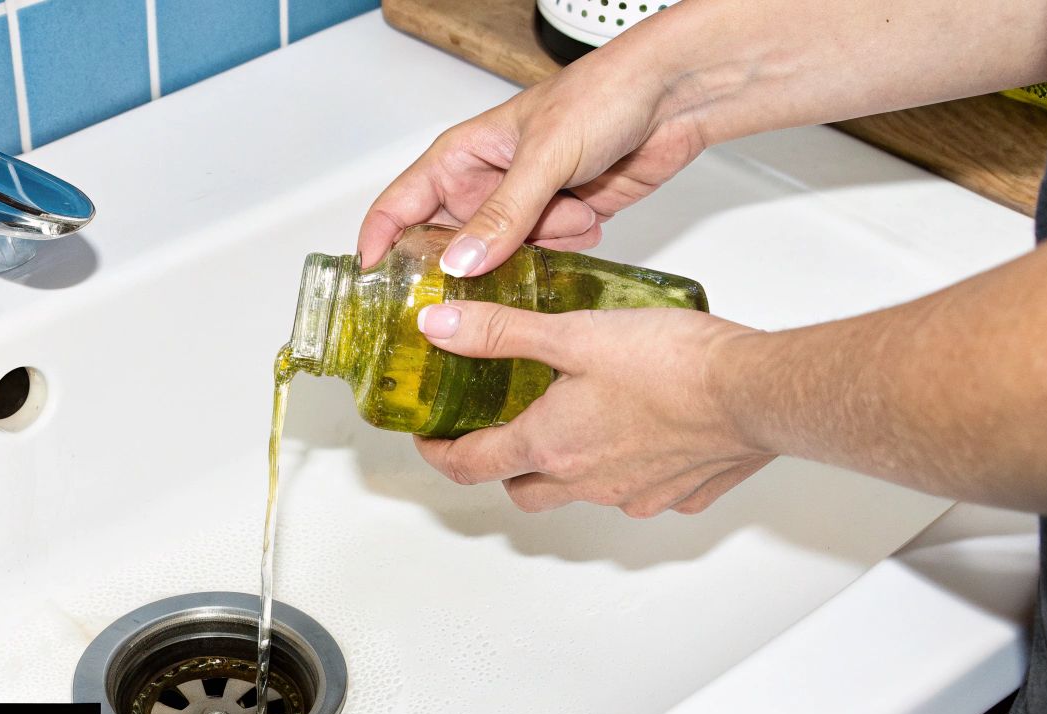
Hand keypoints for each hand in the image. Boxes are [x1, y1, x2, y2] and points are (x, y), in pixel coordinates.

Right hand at [358, 57, 706, 275]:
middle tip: (482, 279)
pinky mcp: (559, 224)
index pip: (399, 207)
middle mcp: (484, 186)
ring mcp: (522, 208)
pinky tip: (591, 211)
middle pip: (448, 246)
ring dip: (536, 246)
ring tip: (571, 209)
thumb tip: (459, 263)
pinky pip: (544, 259)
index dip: (378, 246)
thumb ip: (502, 215)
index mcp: (461, 157)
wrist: (675, 96)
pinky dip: (568, 245)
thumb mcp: (544, 156)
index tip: (372, 286)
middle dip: (467, 265)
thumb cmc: (603, 94)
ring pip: (501, 259)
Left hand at [412, 302, 773, 516]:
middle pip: (522, 491)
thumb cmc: (675, 363)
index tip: (431, 440)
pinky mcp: (679, 495)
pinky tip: (641, 433)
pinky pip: (639, 493)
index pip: (470, 466)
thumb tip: (440, 326)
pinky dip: (628, 469)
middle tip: (500, 431)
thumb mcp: (571, 332)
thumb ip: (500, 331)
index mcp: (550, 445)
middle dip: (503, 466)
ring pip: (579, 494)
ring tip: (575, 423)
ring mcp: (634, 495)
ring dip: (566, 468)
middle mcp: (586, 482)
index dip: (440, 453)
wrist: (757, 390)